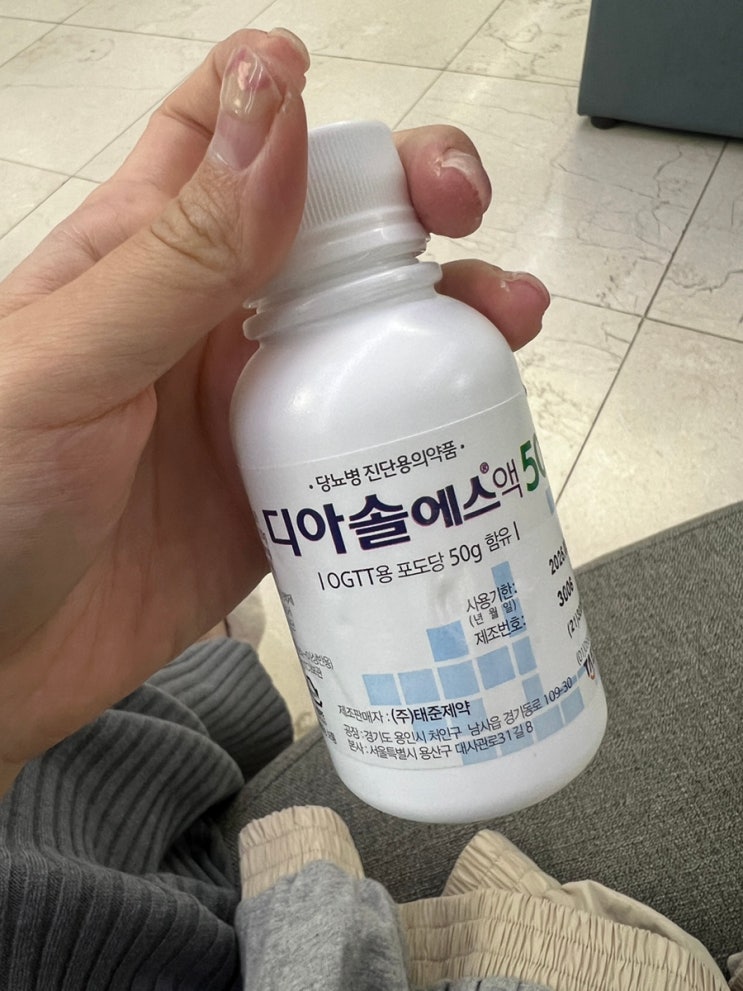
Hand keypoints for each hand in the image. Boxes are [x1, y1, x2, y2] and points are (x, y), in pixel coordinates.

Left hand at [0, 29, 549, 794]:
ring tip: (511, 320)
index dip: (285, 97)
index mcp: (145, 257)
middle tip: (464, 219)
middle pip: (333, 229)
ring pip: (375, 332)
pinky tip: (481, 424)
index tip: (351, 105)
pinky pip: (377, 445)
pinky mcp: (292, 492)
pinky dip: (436, 426)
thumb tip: (280, 111)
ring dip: (452, 311)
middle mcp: (214, 320)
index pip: (222, 140)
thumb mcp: (66, 363)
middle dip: (413, 202)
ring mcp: (258, 409)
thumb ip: (177, 252)